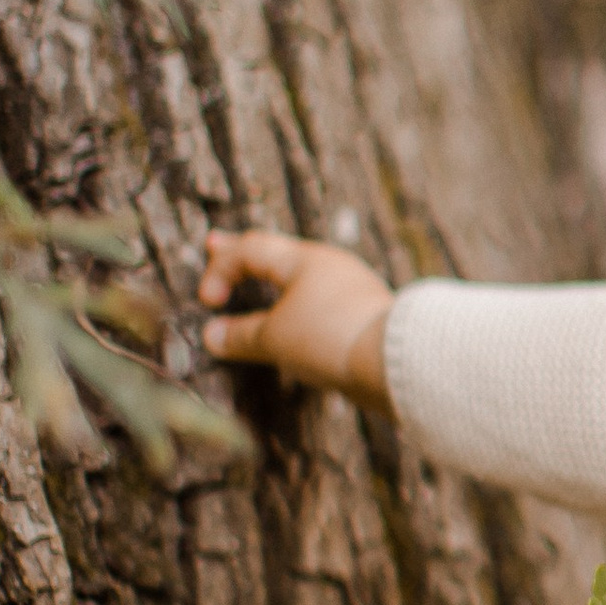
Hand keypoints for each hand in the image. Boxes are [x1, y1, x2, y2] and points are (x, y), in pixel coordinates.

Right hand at [199, 228, 394, 411]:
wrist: (396, 362)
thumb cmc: (331, 339)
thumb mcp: (275, 338)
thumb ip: (240, 336)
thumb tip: (212, 335)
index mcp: (305, 260)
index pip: (251, 248)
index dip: (221, 267)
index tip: (209, 301)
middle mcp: (331, 266)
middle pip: (278, 255)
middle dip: (244, 255)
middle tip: (215, 242)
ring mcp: (351, 290)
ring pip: (303, 280)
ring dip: (274, 282)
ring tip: (259, 282)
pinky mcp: (365, 317)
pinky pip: (321, 304)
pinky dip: (298, 305)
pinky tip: (297, 319)